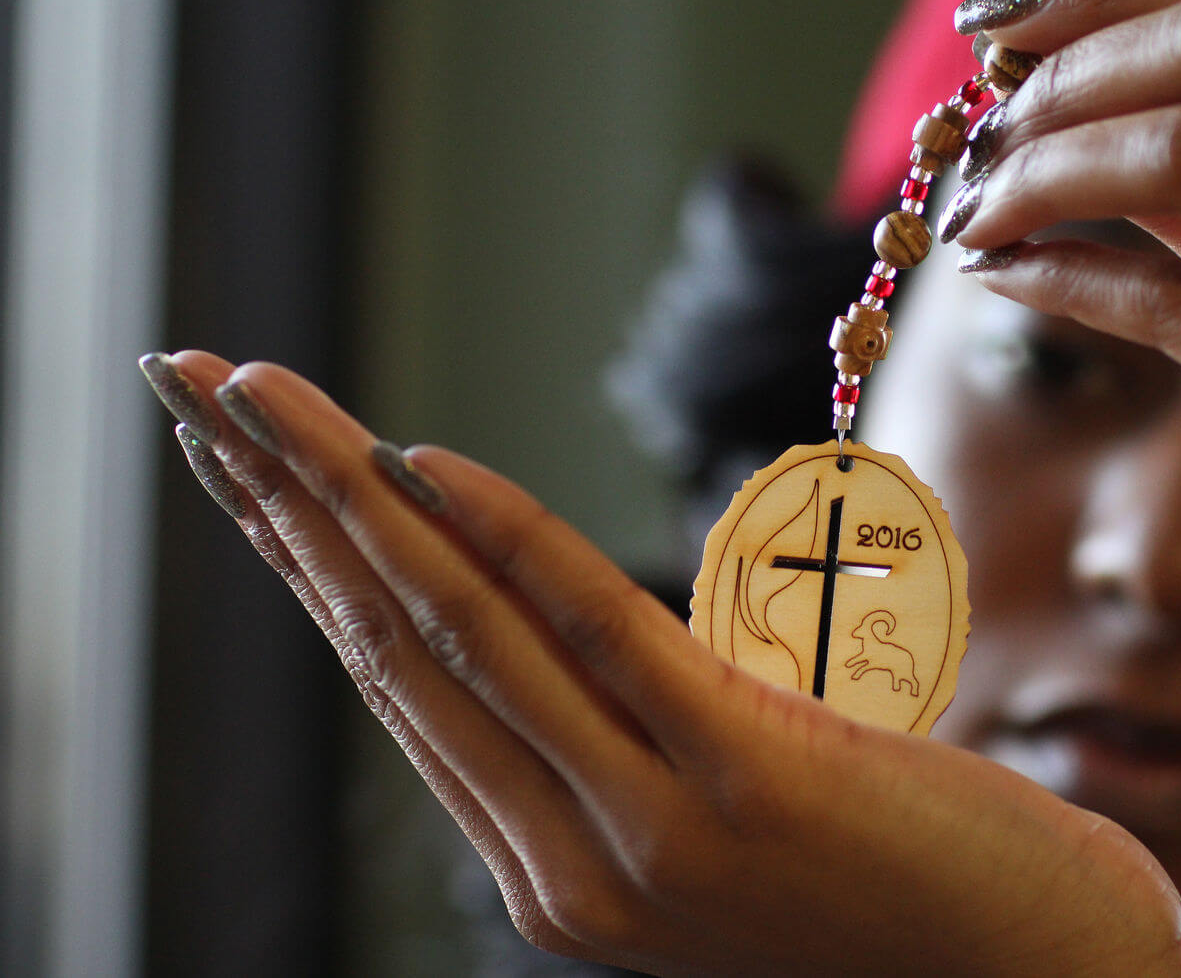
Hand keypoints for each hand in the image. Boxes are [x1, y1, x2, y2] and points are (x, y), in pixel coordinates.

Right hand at [147, 351, 1180, 976]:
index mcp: (559, 865)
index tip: (239, 458)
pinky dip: (498, 541)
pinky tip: (424, 460)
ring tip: (251, 390)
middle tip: (190, 382)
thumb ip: (638, 730)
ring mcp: (645, 834)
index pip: (401, 687)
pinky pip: (593, 641)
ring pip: (458, 636)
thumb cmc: (904, 884)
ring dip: (341, 499)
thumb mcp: (739, 806)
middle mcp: (568, 865)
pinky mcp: (741, 786)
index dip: (304, 562)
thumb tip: (572, 611)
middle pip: (393, 648)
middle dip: (279, 506)